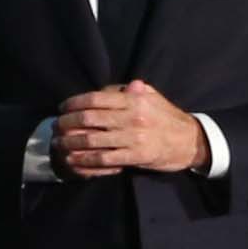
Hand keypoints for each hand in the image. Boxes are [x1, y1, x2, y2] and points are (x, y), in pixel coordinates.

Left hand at [54, 81, 204, 176]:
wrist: (191, 141)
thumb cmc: (167, 117)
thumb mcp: (152, 97)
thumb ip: (130, 91)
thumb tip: (108, 88)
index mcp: (134, 100)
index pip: (95, 99)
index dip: (73, 103)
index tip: (63, 108)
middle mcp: (132, 117)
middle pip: (88, 119)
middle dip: (66, 122)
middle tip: (56, 126)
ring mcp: (133, 138)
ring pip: (92, 140)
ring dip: (71, 142)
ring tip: (59, 142)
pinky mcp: (136, 156)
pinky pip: (104, 159)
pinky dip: (85, 160)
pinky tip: (73, 159)